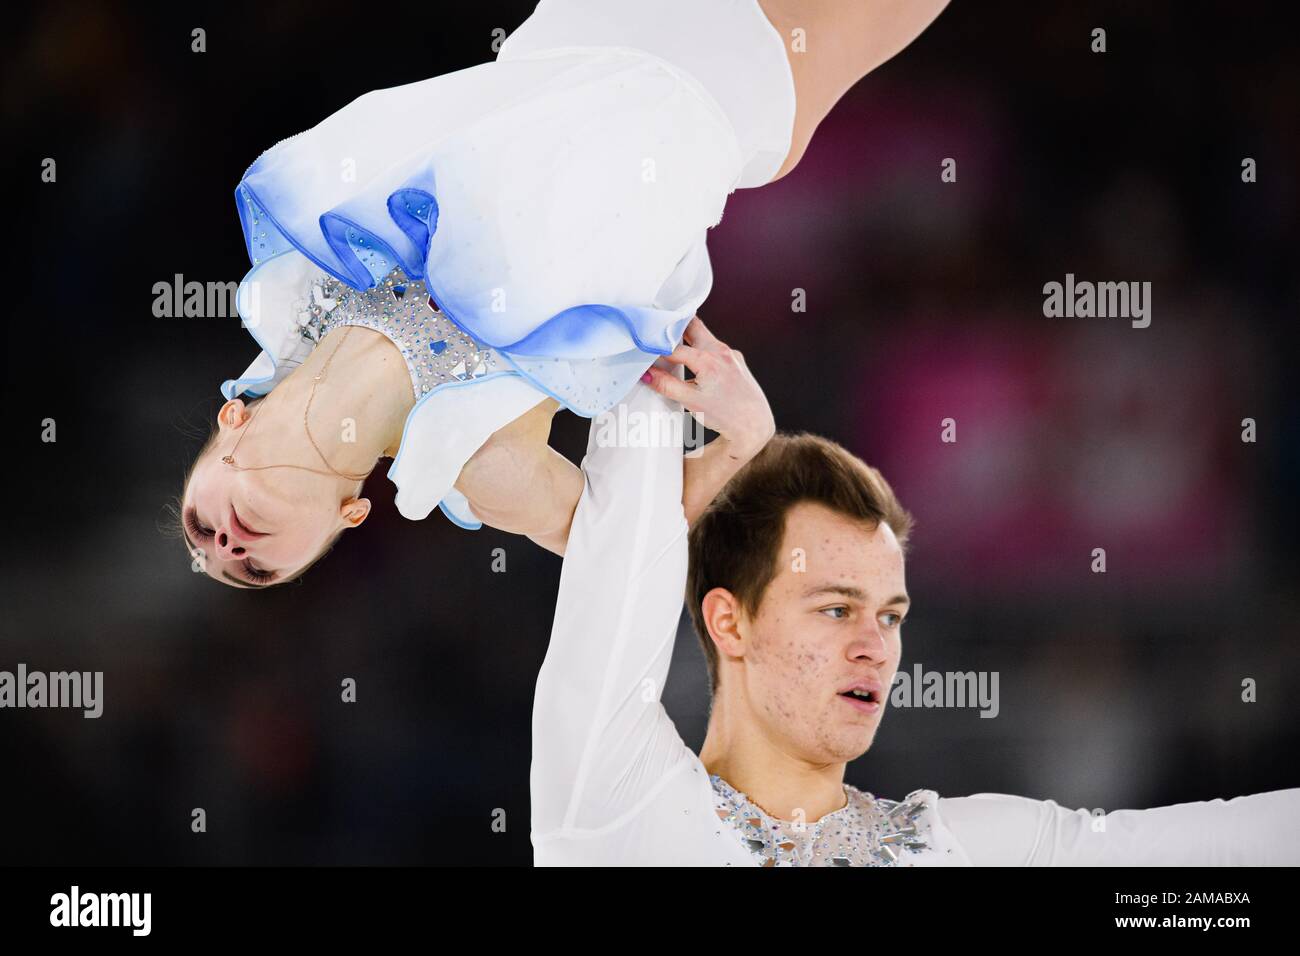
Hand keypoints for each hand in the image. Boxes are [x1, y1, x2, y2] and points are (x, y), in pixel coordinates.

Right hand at [641, 316, 774, 458]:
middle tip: (657, 331)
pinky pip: (714, 347)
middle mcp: (721, 351)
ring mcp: (730, 353)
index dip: (656, 349)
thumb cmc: (726, 416)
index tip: (643, 351)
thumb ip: (666, 385)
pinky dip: (701, 349)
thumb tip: (647, 374)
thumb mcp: (691, 401)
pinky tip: (693, 361)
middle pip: (692, 326)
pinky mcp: (736, 359)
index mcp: (708, 359)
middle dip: (674, 327)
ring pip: (704, 335)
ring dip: (687, 338)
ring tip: (671, 346)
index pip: (674, 347)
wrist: (754, 424)